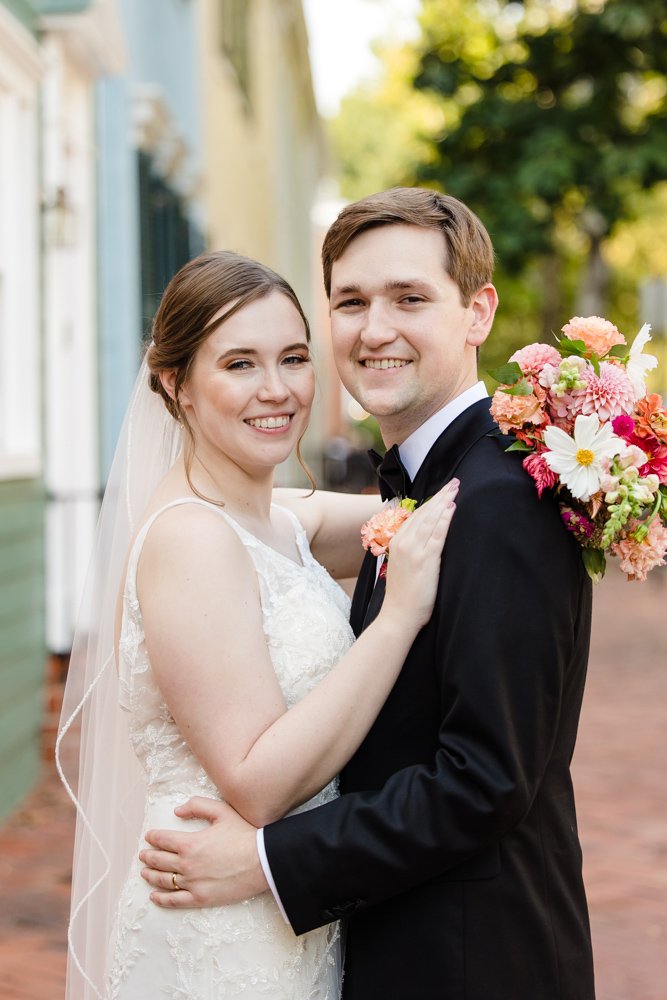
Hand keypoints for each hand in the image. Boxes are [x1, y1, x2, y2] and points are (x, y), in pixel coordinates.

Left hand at [139, 797, 267, 907]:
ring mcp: (192, 883)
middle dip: (148, 856)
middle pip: (159, 861)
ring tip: (144, 872)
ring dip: (151, 876)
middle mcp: (186, 864)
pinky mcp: (200, 899)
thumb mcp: (222, 811)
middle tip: (143, 855)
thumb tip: (177, 811)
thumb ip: (197, 806)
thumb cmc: (244, 834)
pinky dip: (161, 899)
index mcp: (189, 843)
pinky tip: (154, 896)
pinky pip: (174, 901)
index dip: (153, 837)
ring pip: (164, 880)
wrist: (263, 861)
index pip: (162, 840)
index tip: (149, 837)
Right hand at [384, 479, 458, 629]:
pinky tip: (451, 510)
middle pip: (424, 513)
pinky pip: (436, 535)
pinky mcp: (424, 560)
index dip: (431, 501)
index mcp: (397, 541)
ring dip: (444, 503)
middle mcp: (403, 542)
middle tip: (454, 483)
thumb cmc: (403, 594)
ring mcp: (413, 550)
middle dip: (440, 496)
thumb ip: (412, 548)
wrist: (398, 615)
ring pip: (430, 520)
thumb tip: (426, 536)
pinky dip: (444, 521)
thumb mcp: (403, 565)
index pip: (416, 515)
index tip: (443, 491)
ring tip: (455, 490)